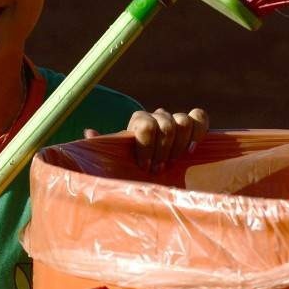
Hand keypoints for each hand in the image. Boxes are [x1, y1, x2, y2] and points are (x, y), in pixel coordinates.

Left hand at [86, 108, 208, 171]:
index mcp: (138, 122)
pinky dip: (199, 131)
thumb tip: (89, 131)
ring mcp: (175, 121)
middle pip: (167, 124)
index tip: (145, 166)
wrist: (150, 171)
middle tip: (158, 170)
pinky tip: (191, 150)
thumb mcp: (114, 161)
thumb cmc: (130, 167)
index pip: (146, 124)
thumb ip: (103, 146)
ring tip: (174, 162)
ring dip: (180, 145)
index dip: (147, 146)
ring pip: (183, 120)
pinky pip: (199, 118)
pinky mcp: (192, 127)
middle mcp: (157, 117)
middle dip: (164, 151)